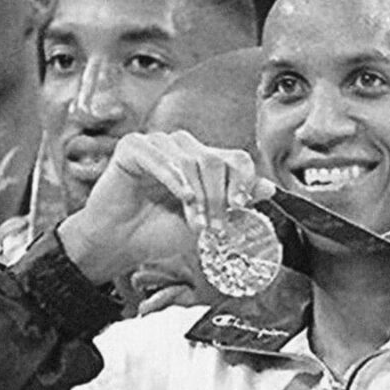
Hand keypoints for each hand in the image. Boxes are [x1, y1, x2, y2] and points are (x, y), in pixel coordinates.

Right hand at [53, 130, 265, 291]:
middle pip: (214, 160)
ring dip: (199, 196)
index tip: (241, 206)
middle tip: (214, 227)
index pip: (235, 158)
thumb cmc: (157, 233)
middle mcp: (182, 148)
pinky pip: (160, 156)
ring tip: (195, 223)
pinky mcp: (133, 147)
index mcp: (201, 161)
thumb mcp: (205, 221)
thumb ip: (234, 203)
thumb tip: (270, 187)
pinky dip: (176, 178)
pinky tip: (184, 198)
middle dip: (218, 197)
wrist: (119, 245)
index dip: (242, 180)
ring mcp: (157, 144)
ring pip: (191, 160)